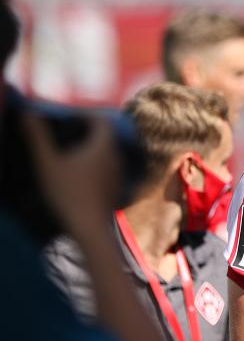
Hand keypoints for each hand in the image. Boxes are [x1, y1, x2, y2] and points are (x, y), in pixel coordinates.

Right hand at [22, 112, 120, 244]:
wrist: (89, 228)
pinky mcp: (116, 189)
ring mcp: (119, 174)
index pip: (101, 120)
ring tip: (71, 152)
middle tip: (67, 132)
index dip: (86, 115)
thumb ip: (38, 137)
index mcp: (103, 146)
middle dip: (88, 131)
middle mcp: (116, 157)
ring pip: (108, 153)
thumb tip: (28, 112)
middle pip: (105, 136)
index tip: (69, 117)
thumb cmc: (67, 193)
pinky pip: (108, 169)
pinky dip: (96, 165)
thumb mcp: (48, 163)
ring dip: (92, 149)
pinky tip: (80, 174)